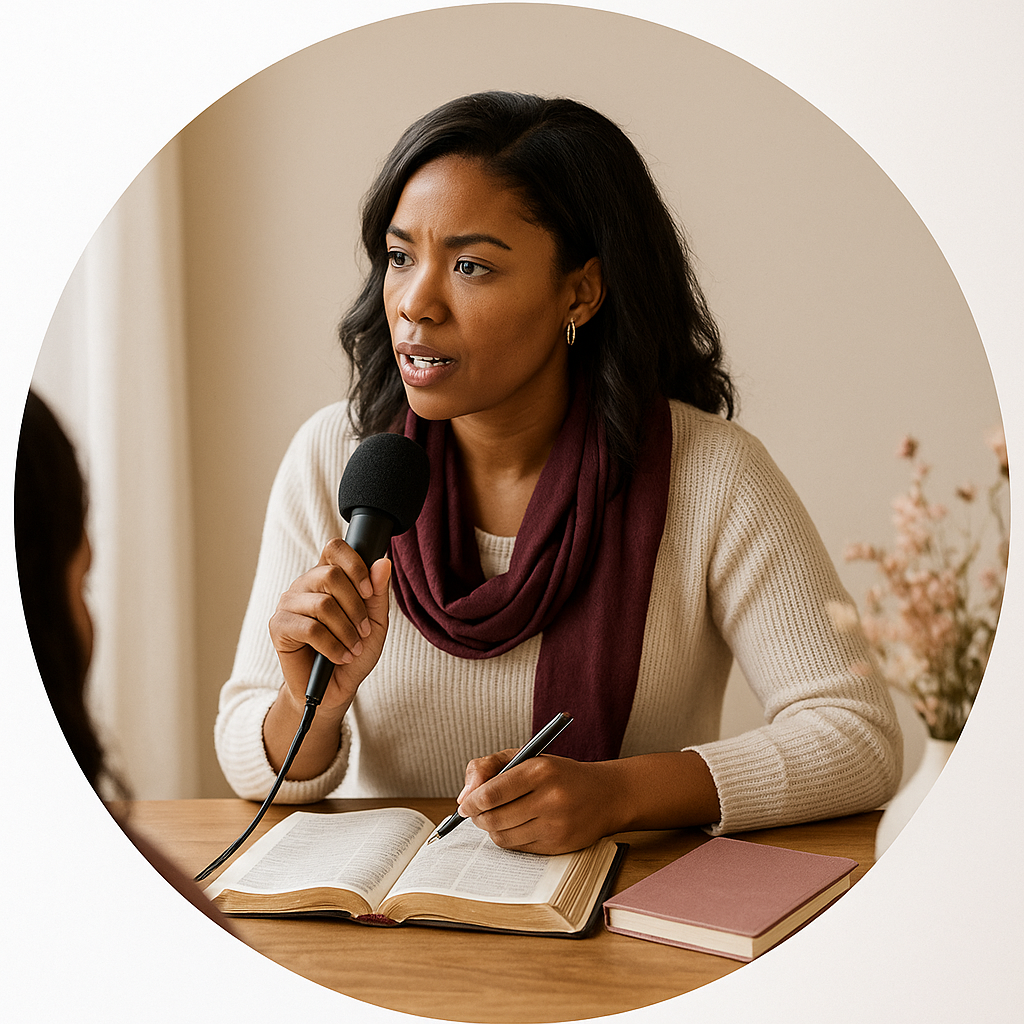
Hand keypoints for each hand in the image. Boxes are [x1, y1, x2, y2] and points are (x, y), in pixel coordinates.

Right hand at [262, 539, 390, 777]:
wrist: (335, 688)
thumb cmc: (354, 651)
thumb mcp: (375, 622)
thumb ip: (377, 593)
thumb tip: (383, 562)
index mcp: (326, 576)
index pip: (335, 548)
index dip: (355, 564)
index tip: (369, 592)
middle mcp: (305, 584)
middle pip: (331, 575)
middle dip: (356, 606)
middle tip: (363, 630)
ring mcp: (288, 604)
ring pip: (323, 604)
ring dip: (346, 630)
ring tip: (354, 647)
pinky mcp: (278, 627)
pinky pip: (311, 629)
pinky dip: (332, 646)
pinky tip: (340, 657)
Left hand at [456, 750, 622, 854]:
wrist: (605, 795)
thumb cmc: (558, 774)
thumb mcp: (526, 755)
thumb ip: (488, 767)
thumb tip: (464, 797)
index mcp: (540, 770)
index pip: (491, 793)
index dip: (471, 803)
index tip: (465, 805)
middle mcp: (550, 798)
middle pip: (494, 819)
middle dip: (478, 818)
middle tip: (477, 812)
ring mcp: (556, 825)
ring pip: (503, 837)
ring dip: (492, 829)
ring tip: (496, 817)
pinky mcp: (559, 846)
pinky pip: (519, 848)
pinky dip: (511, 839)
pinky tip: (517, 826)